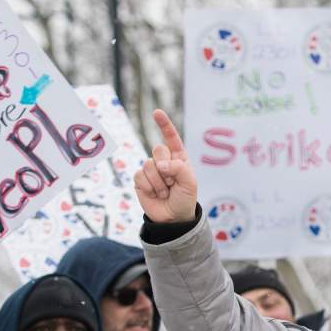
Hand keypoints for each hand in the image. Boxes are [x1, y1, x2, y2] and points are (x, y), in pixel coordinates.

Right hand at [134, 109, 197, 223]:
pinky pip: (140, 176)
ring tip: (165, 191)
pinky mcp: (140, 180)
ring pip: (149, 165)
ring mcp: (151, 170)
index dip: (164, 124)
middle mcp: (164, 161)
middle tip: (172, 182)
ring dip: (159, 182)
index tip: (156, 112)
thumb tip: (160, 164)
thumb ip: (179, 168)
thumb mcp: (190, 183)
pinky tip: (155, 194)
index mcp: (178, 157)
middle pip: (158, 149)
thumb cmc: (184, 199)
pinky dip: (149, 187)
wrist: (173, 218)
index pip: (171, 138)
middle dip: (166, 167)